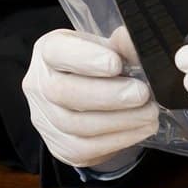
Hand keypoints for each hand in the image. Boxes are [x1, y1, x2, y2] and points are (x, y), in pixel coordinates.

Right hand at [23, 29, 157, 167]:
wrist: (90, 101)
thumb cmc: (99, 69)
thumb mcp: (108, 49)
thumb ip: (120, 46)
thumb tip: (130, 38)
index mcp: (48, 51)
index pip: (56, 51)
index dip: (85, 58)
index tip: (116, 64)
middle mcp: (38, 84)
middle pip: (62, 92)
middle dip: (107, 95)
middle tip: (142, 94)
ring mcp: (44, 118)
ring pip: (75, 125)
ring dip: (119, 120)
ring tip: (149, 113)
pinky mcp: (59, 146)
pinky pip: (84, 148)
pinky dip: (117, 140)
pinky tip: (140, 130)